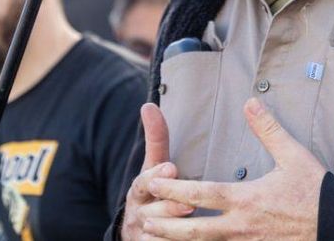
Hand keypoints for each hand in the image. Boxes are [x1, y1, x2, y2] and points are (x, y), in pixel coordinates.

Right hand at [121, 103, 192, 240]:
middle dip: (170, 207)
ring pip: (160, 235)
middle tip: (190, 203)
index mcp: (139, 191)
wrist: (137, 230)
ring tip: (196, 223)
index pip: (143, 183)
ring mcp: (145, 235)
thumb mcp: (152, 165)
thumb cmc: (153, 191)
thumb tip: (149, 105)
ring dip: (177, 231)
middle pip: (154, 212)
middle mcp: (140, 213)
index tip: (171, 168)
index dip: (155, 176)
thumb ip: (155, 139)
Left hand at [143, 98, 325, 239]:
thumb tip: (249, 103)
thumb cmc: (317, 192)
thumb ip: (267, 129)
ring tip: (156, 239)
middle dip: (164, 226)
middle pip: (192, 231)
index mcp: (246, 200)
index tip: (151, 182)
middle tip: (142, 220)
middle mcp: (241, 227)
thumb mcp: (293, 156)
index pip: (200, 194)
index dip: (171, 188)